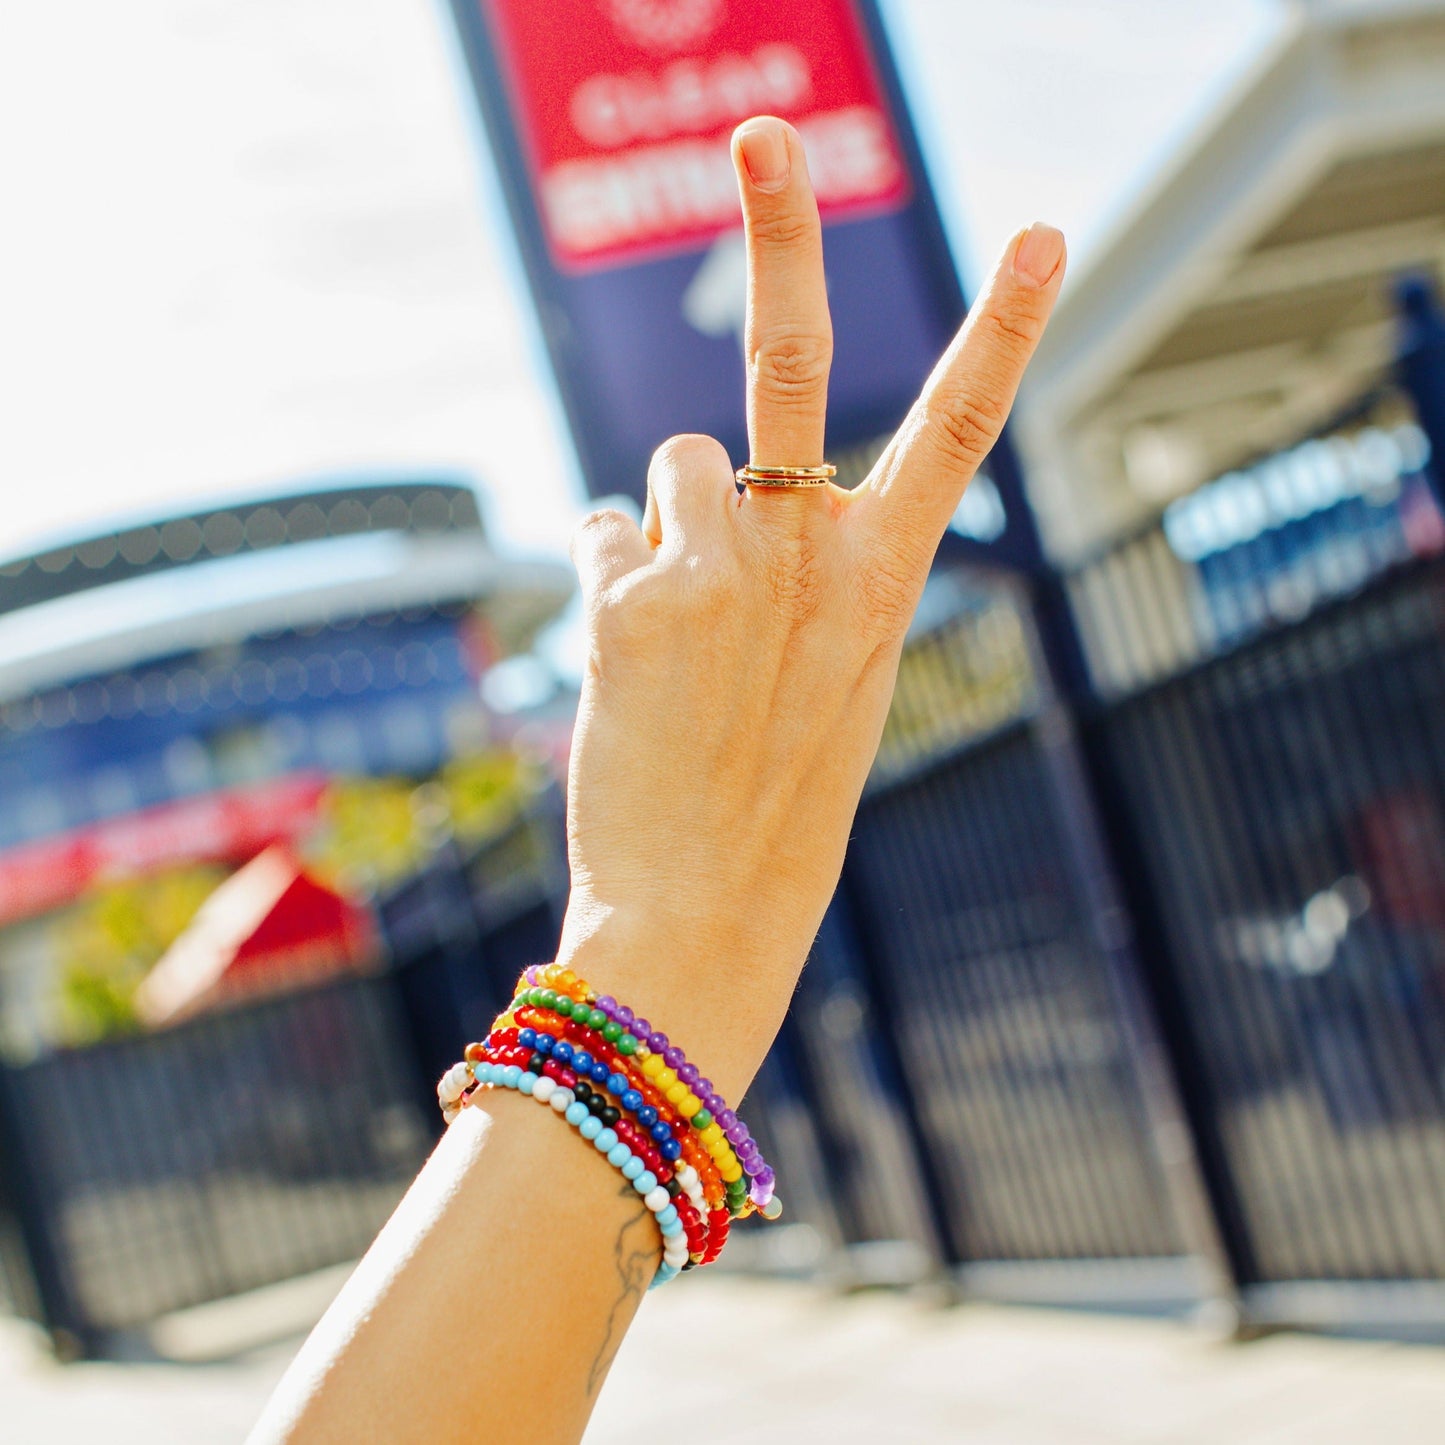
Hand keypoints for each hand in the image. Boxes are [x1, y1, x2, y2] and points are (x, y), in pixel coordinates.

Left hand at [558, 115, 1064, 1097]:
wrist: (701, 915)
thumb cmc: (772, 801)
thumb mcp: (817, 678)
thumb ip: (772, 569)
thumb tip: (648, 484)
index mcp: (882, 582)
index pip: (954, 430)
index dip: (1005, 329)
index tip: (1043, 236)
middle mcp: (807, 556)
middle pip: (792, 360)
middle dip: (780, 231)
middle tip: (764, 135)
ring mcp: (717, 567)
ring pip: (669, 464)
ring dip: (665, 518)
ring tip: (680, 634)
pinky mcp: (632, 594)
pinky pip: (604, 526)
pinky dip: (612, 570)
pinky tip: (631, 662)